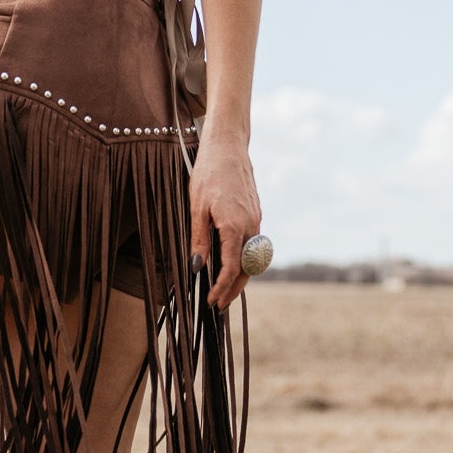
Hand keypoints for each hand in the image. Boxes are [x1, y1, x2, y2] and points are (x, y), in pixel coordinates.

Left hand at [189, 132, 260, 310]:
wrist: (227, 147)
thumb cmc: (208, 173)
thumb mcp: (196, 207)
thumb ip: (199, 239)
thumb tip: (197, 268)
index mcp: (234, 225)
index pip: (232, 268)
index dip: (221, 288)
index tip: (211, 300)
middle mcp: (250, 226)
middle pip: (247, 269)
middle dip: (234, 290)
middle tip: (218, 305)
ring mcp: (256, 220)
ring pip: (253, 259)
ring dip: (241, 278)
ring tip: (224, 291)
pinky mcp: (256, 215)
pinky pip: (252, 245)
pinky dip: (244, 261)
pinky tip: (230, 265)